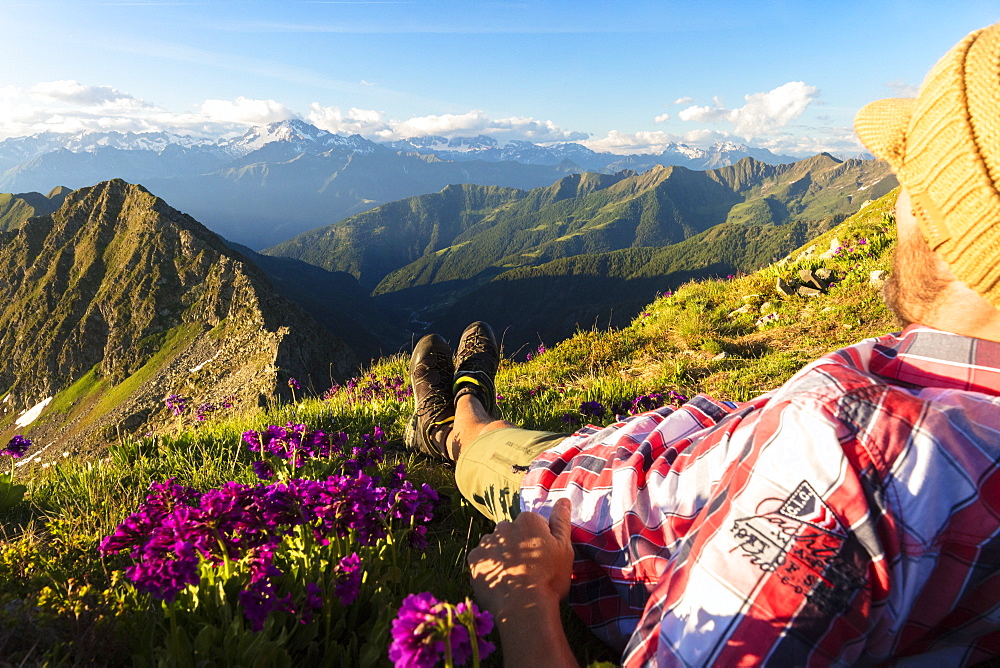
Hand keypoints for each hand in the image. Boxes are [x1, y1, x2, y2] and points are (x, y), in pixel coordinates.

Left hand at [467, 497, 573, 619]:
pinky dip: (490, 567)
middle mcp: (504, 526)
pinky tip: (500, 580)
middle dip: (518, 545)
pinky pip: (483, 559)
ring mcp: (487, 542)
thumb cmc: (549, 578)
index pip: (533, 525)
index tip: (543, 559)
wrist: (523, 607)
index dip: (540, 542)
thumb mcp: (564, 548)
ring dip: (502, 555)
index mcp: (527, 520)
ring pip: (496, 545)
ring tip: (513, 577)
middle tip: (528, 569)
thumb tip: (563, 499)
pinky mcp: (474, 559)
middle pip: (512, 533)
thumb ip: (561, 521)